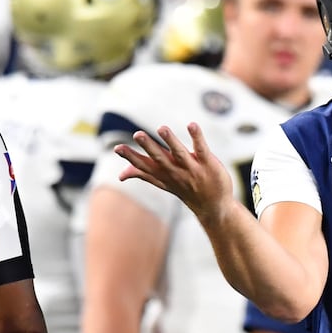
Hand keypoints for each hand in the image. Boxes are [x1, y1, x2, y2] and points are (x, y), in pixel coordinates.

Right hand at [114, 124, 235, 220]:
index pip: (144, 166)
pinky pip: (202, 149)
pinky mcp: (208, 164)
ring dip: (170, 140)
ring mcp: (192, 169)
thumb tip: (120, 175)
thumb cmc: (185, 190)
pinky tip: (192, 125)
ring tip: (162, 128)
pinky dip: (197, 137)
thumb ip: (143, 174)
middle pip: (160, 158)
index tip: (117, 148)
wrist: (214, 207)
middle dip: (149, 146)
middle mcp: (175, 172)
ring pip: (179, 153)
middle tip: (137, 134)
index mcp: (163, 175)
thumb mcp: (163, 183)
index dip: (131, 157)